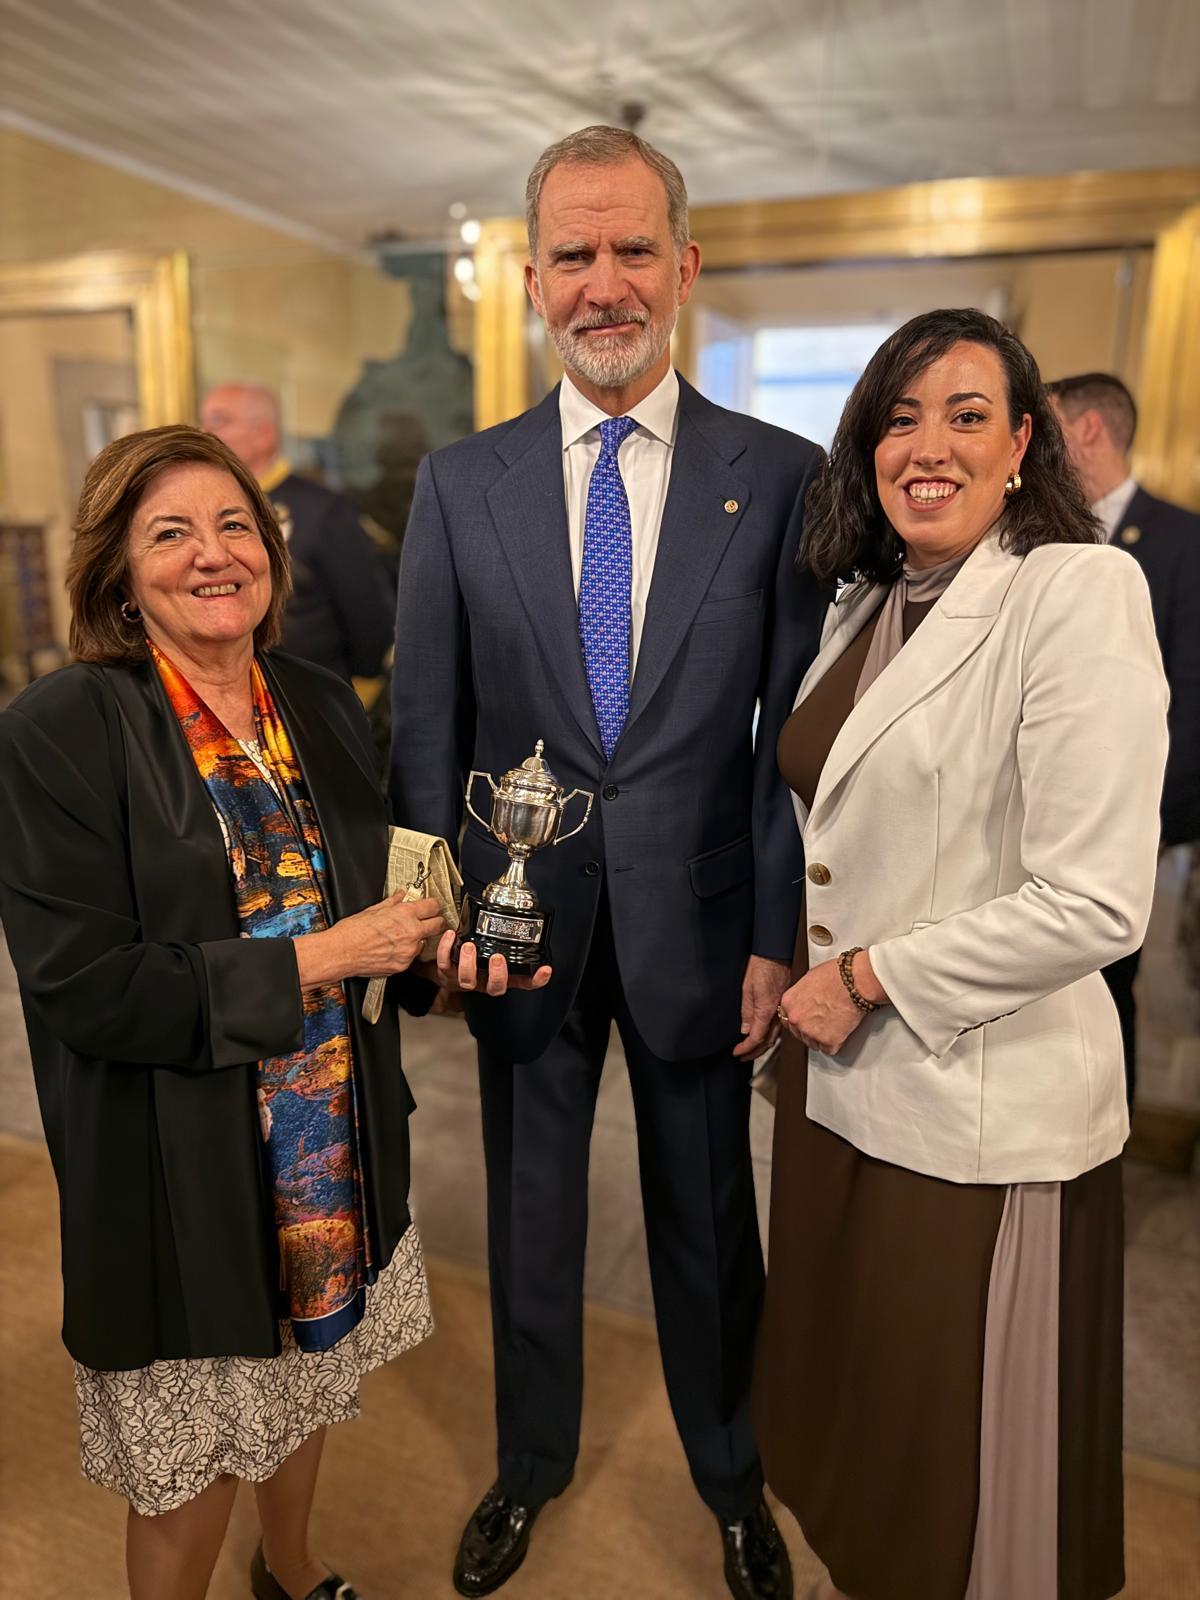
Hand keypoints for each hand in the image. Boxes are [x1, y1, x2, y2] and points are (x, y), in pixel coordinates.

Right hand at [294, 894, 444, 987]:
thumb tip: (401, 895)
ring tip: (401, 937)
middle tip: (427, 920)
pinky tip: (392, 948)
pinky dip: (406, 952)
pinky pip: (411, 957)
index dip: (432, 906)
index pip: (433, 906)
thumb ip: (392, 902)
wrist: (341, 953)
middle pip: (438, 925)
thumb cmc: (352, 931)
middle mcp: (411, 932)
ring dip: (418, 939)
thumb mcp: (373, 910)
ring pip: (425, 942)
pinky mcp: (403, 965)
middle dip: (434, 921)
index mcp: (404, 914)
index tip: (430, 907)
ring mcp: (408, 951)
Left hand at [429, 927, 551, 996]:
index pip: (525, 983)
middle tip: (497, 957)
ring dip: (468, 963)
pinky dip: (446, 949)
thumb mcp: (496, 949)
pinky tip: (451, 935)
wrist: (449, 970)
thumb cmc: (477, 957)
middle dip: (498, 974)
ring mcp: (467, 980)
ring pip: (468, 980)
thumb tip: (519, 914)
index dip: (536, 979)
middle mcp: (486, 981)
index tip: (544, 969)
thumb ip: (507, 938)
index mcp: (502, 977)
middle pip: (496, 987)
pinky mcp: (448, 973)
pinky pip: (445, 964)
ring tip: (469, 945)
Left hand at [733, 954, 790, 1059]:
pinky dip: (771, 1036)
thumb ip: (747, 1011)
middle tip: (744, 1056)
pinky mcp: (785, 1005)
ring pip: (775, 1035)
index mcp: (766, 1010)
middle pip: (768, 1041)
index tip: (737, 1052)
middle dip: (755, 1052)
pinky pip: (779, 1026)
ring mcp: (783, 1009)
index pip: (756, 1038)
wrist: (775, 953)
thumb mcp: (747, 989)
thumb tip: (745, 1029)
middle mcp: (778, 1012)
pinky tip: (766, 1035)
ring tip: (753, 1050)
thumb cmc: (762, 965)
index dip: (746, 1048)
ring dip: (763, 1046)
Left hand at [777, 957, 870, 1054]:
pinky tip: (841, 1029)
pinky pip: (829, 1049)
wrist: (855, 981)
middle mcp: (796, 1019)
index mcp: (789, 1003)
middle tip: (824, 1021)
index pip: (787, 1020)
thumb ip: (801, 995)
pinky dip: (836, 1042)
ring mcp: (810, 1032)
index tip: (807, 1020)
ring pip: (813, 1043)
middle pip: (799, 1033)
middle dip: (811, 1029)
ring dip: (823, 1037)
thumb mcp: (809, 979)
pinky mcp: (827, 1041)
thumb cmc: (836, 976)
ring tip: (835, 1023)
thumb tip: (804, 1001)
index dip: (800, 1020)